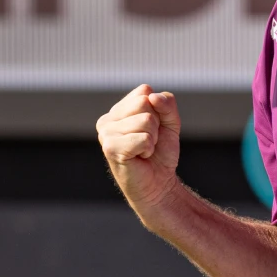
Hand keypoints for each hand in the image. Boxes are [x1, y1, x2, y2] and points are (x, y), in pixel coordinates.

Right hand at [96, 85, 181, 218]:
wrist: (159, 184)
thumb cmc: (161, 154)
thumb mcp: (170, 123)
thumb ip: (167, 104)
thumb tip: (153, 97)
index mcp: (119, 110)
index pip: (144, 91)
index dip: (158, 110)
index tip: (154, 129)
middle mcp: (108, 119)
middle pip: (144, 103)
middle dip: (156, 124)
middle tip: (149, 142)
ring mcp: (106, 133)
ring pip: (145, 120)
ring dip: (153, 138)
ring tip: (144, 151)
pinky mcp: (110, 148)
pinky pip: (143, 138)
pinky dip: (148, 149)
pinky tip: (140, 157)